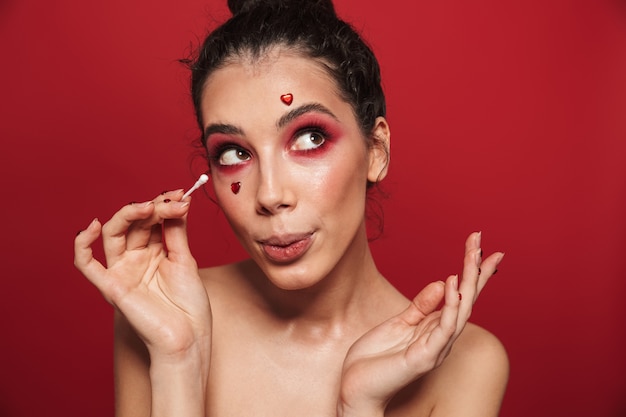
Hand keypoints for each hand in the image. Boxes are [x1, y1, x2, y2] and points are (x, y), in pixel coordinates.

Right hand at [74, 190, 211, 359]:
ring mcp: (122, 271)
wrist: (189, 338)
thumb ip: (176, 233)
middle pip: (135, 223)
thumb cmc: (189, 305)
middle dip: (153, 207)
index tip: (181, 194)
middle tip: (171, 201)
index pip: (152, 219)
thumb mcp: (185, 261)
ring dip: (128, 214)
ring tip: (148, 206)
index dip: (164, 204)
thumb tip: (176, 202)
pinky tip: (93, 227)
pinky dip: (83, 245)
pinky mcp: (111, 287)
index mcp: (155, 251)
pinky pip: (87, 265)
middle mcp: (136, 258)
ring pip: (113, 234)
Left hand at [338, 232, 503, 415]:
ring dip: (468, 281)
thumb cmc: (375, 359)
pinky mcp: (423, 357)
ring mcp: (435, 348)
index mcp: (435, 328)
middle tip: (480, 240)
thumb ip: (420, 306)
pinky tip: (453, 285)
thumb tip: (441, 281)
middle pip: (466, 298)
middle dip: (475, 268)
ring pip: (460, 310)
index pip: (460, 296)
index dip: (471, 272)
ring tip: (473, 255)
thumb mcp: (398, 324)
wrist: (356, 389)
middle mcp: (441, 337)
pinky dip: (449, 306)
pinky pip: (442, 328)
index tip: (479, 246)